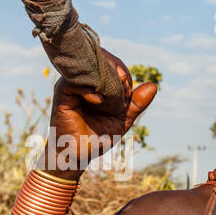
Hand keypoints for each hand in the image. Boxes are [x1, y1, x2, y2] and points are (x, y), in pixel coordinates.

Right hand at [43, 50, 156, 172]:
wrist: (77, 155)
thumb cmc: (98, 137)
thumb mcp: (122, 120)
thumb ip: (136, 104)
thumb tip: (153, 85)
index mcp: (97, 84)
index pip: (112, 65)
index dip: (124, 73)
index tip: (129, 91)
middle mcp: (84, 80)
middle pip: (101, 59)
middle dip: (117, 70)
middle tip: (124, 85)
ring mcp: (72, 85)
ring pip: (89, 67)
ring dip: (106, 78)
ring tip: (114, 94)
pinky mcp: (62, 93)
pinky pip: (75, 81)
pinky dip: (90, 90)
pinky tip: (99, 102)